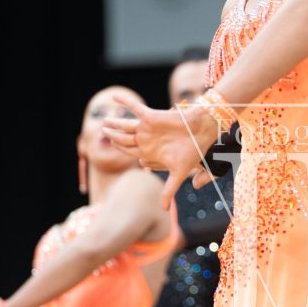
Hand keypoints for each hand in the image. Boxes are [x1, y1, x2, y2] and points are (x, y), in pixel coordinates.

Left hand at [102, 95, 218, 208]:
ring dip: (114, 124)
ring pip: (126, 126)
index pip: (136, 155)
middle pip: (126, 141)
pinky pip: (135, 108)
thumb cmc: (195, 151)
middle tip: (103, 135)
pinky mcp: (151, 117)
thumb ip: (169, 190)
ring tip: (104, 122)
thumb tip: (164, 210)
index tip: (119, 152)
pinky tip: (114, 96)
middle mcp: (150, 140)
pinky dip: (124, 101)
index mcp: (154, 153)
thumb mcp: (180, 173)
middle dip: (115, 138)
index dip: (126, 153)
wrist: (204, 131)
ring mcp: (149, 128)